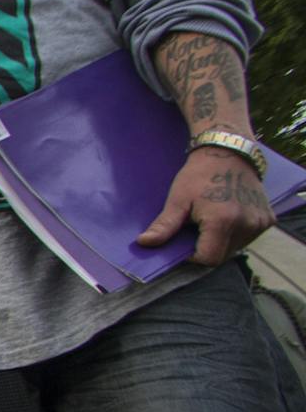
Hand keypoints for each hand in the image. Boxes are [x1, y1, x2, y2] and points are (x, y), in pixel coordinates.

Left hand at [138, 148, 274, 265]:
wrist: (229, 152)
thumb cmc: (199, 175)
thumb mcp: (178, 200)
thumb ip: (164, 226)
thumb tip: (143, 243)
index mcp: (223, 221)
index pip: (208, 259)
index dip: (193, 256)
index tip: (184, 243)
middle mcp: (246, 224)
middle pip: (222, 256)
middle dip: (205, 248)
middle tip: (196, 228)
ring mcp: (260, 223)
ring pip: (235, 248)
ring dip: (220, 242)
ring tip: (211, 220)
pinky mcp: (268, 220)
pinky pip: (247, 238)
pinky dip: (235, 234)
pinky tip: (226, 216)